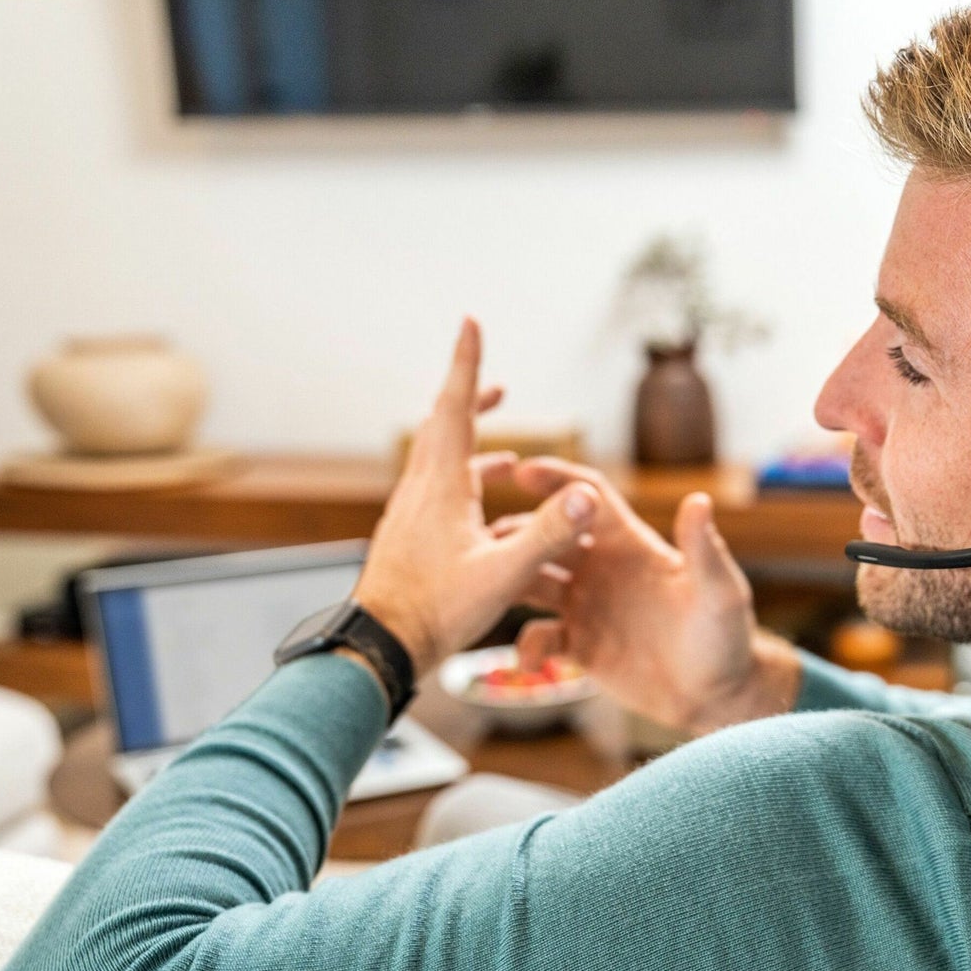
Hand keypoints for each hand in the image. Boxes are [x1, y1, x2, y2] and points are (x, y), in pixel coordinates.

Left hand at [352, 320, 600, 678]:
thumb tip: (589, 495)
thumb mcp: (504, 575)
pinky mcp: (409, 539)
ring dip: (471, 449)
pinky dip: (465, 489)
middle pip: (442, 428)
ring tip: (507, 458)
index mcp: (441, 488)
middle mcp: (420, 492)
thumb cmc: (436, 612)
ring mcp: (410, 516)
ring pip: (439, 464)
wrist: (381, 647)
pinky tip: (486, 519)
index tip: (470, 324)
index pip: (456, 410)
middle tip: (498, 386)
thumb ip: (549, 534)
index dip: (467, 365)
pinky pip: (438, 496)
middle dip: (471, 400)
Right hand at [495, 457, 800, 734]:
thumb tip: (699, 500)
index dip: (558, 481)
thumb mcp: (719, 592)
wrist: (718, 694)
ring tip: (484, 585)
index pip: (589, 498)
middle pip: (547, 536)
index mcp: (631, 544)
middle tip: (480, 534)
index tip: (521, 471)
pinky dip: (528, 645)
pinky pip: (540, 638)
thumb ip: (703, 549)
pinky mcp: (581, 645)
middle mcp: (602, 568)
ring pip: (532, 581)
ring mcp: (587, 606)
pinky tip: (529, 661)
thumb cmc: (727, 636)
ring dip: (508, 580)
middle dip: (516, 531)